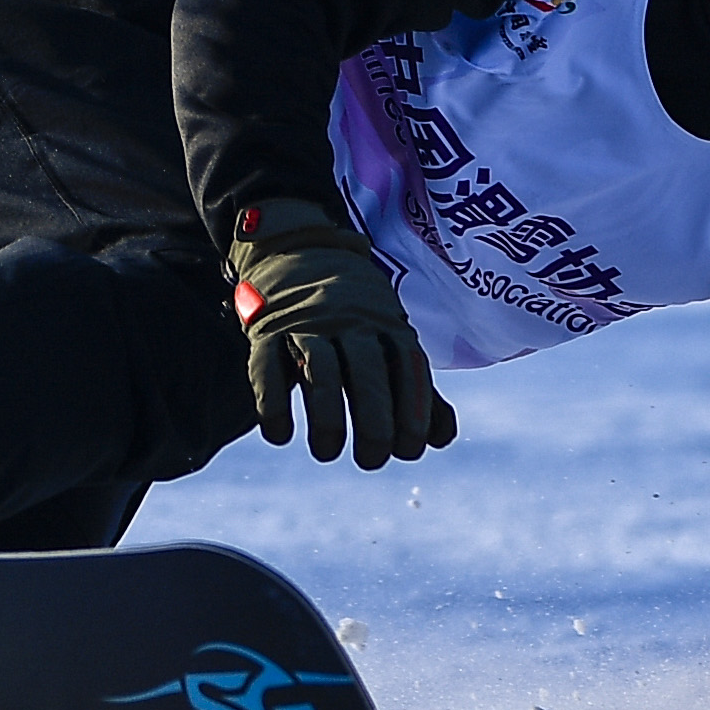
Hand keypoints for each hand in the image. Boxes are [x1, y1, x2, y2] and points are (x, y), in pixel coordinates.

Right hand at [226, 198, 459, 469]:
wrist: (299, 248)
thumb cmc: (355, 311)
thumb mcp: (390, 337)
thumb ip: (416, 388)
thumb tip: (441, 439)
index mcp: (387, 323)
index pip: (407, 367)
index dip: (412, 410)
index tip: (409, 450)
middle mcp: (351, 321)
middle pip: (367, 372)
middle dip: (374, 420)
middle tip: (372, 461)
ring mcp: (308, 322)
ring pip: (322, 370)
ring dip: (327, 417)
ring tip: (327, 453)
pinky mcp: (268, 327)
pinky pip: (268, 365)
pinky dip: (272, 402)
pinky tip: (280, 436)